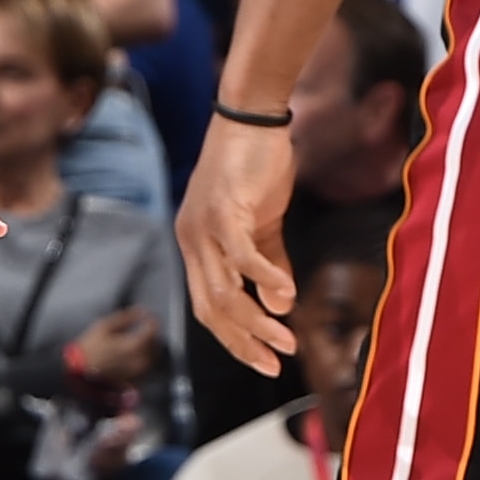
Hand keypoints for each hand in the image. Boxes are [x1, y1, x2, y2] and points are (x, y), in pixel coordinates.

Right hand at [64, 304, 165, 391]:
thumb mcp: (105, 326)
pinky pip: (148, 367)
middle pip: (156, 344)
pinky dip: (147, 358)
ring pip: (154, 357)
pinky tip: (137, 353)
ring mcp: (138, 372)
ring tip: (142, 340)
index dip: (152, 321)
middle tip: (145, 328)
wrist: (79, 371)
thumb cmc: (90, 346)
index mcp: (133, 345)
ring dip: (151, 347)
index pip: (152, 331)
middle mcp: (140, 360)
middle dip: (152, 334)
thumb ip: (126, 317)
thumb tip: (142, 311)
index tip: (149, 316)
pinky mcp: (135, 379)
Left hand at [176, 114, 297, 366]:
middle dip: (244, 342)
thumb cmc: (256, 166)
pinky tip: (287, 294)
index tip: (265, 361)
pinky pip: (241, 256)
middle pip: (212, 309)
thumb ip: (272, 266)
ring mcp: (203, 227)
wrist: (251, 116)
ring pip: (225, 292)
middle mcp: (192, 241)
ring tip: (287, 340)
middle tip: (276, 363)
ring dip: (257, 321)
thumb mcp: (265, 224)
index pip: (208, 308)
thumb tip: (283, 307)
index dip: (236, 338)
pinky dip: (265, 279)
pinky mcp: (223, 210)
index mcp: (196, 247)